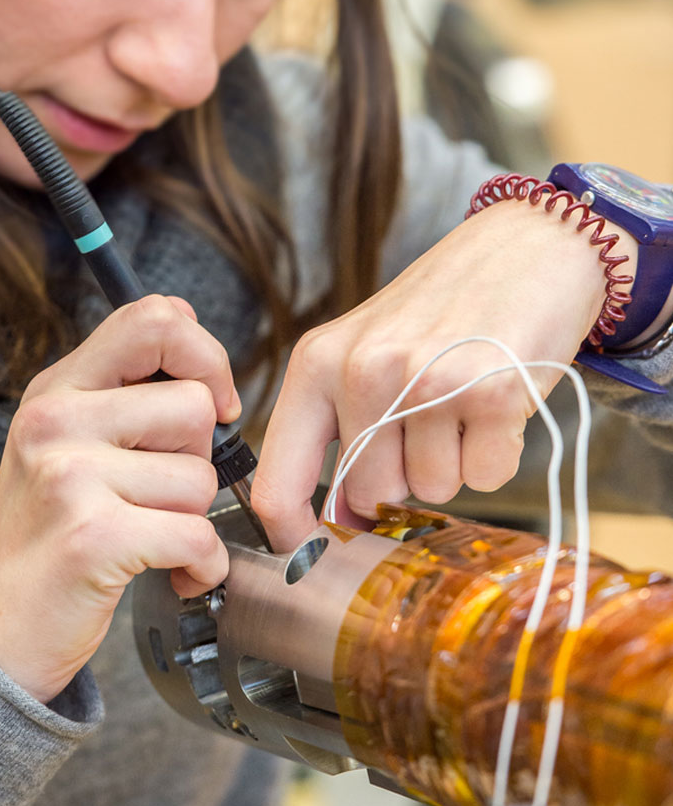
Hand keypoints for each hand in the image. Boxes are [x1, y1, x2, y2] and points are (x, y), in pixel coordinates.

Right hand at [0, 295, 237, 702]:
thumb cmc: (47, 537)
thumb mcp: (65, 442)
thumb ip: (120, 385)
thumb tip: (187, 316)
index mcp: (57, 388)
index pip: (154, 319)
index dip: (207, 357)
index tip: (213, 404)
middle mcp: (56, 420)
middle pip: (194, 407)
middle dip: (197, 463)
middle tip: (156, 499)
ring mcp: (70, 477)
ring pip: (200, 477)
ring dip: (193, 521)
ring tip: (148, 540)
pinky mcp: (93, 537)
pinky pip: (198, 536)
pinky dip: (202, 567)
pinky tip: (173, 575)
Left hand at [252, 201, 637, 550]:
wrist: (525, 247)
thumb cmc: (441, 307)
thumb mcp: (365, 350)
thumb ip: (337, 426)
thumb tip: (336, 519)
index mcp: (317, 363)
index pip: (279, 486)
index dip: (295, 539)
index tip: (316, 559)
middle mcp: (365, 371)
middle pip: (372, 496)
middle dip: (405, 475)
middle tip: (430, 417)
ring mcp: (429, 381)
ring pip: (434, 489)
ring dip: (456, 459)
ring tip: (463, 399)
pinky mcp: (494, 391)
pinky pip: (489, 476)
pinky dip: (499, 452)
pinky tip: (496, 401)